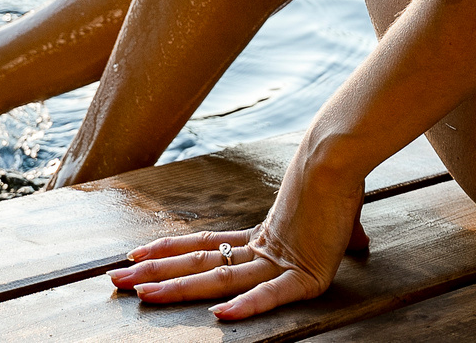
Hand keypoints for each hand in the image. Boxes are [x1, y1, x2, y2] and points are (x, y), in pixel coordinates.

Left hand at [110, 155, 367, 320]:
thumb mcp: (338, 221)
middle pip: (199, 264)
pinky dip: (247, 306)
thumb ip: (345, 237)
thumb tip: (360, 244)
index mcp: (263, 237)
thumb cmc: (341, 184)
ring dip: (177, 288)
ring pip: (219, 279)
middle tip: (115, 279)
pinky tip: (219, 317)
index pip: (206, 247)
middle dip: (156, 273)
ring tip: (141, 294)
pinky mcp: (305, 275)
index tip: (136, 254)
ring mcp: (279, 262)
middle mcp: (261, 250)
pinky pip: (271, 295)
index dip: (171, 252)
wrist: (343, 158)